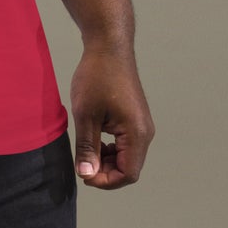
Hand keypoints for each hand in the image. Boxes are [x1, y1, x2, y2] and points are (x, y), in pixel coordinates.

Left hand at [69, 42, 153, 188]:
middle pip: (128, 168)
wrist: (108, 46)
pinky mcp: (135, 118)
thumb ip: (87, 147)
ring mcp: (142, 125)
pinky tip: (94, 137)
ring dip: (106, 160)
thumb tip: (86, 174)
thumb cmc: (97, 76)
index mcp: (137, 134)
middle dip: (105, 171)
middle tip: (82, 161)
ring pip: (126, 157)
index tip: (83, 173)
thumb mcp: (86, 114)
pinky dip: (110, 148)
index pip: (127, 174)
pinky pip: (125, 144)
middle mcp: (145, 133)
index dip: (105, 180)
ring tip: (86, 149)